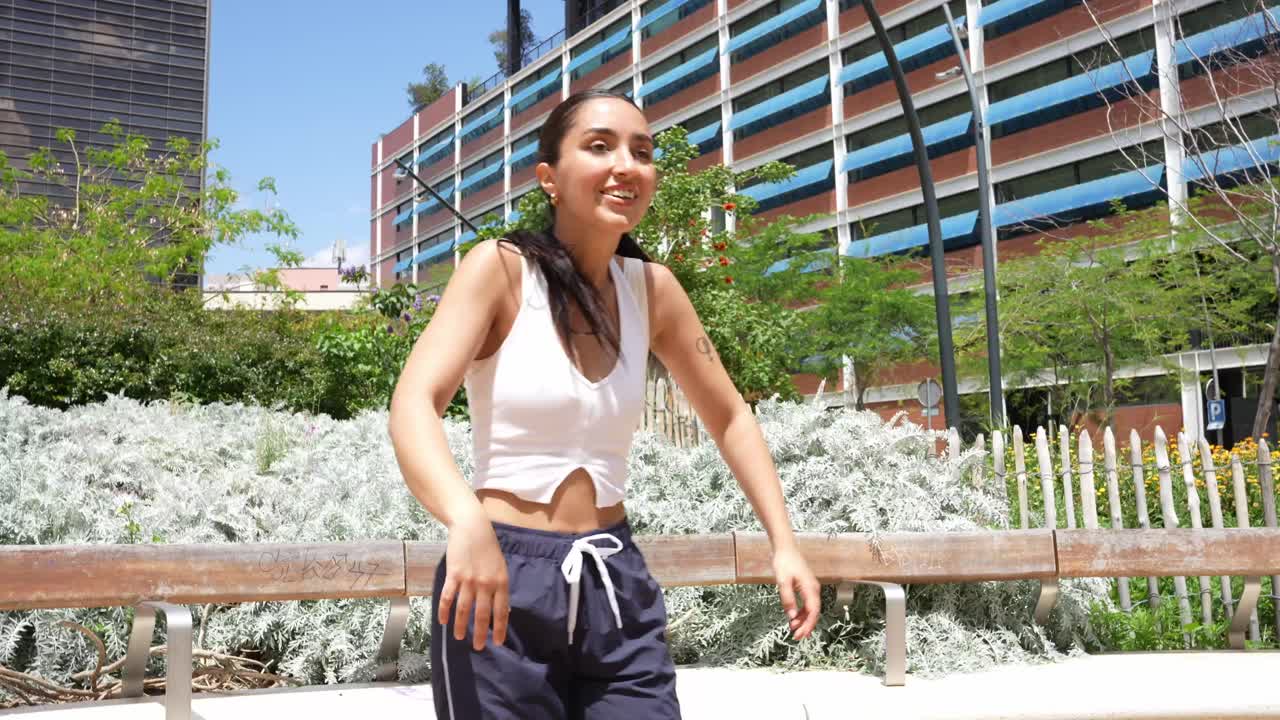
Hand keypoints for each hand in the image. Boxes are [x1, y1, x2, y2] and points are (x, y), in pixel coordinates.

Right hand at [437, 510, 509, 650]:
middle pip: (482, 614)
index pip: (501, 611)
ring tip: (459, 637)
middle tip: (477, 647)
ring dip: (460, 626)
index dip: (499, 628)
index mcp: (501, 582)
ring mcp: (468, 580)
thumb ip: (500, 588)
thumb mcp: (501, 567)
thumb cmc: (488, 548)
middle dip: (480, 633)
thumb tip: (503, 610)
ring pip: (463, 609)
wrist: (472, 527)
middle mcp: (486, 583)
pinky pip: (448, 597)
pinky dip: (444, 611)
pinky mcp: (453, 575)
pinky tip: (443, 621)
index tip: (498, 643)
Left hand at [773, 545, 820, 640]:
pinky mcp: (806, 587)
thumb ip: (787, 599)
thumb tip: (792, 616)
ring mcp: (810, 588)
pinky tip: (794, 618)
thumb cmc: (784, 562)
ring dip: (803, 620)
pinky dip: (802, 612)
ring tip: (793, 629)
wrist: (785, 547)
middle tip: (796, 637)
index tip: (799, 635)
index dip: (807, 626)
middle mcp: (813, 589)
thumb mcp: (782, 581)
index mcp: (810, 588)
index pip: (813, 612)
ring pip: (811, 609)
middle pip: (814, 613)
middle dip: (806, 626)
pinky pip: (807, 603)